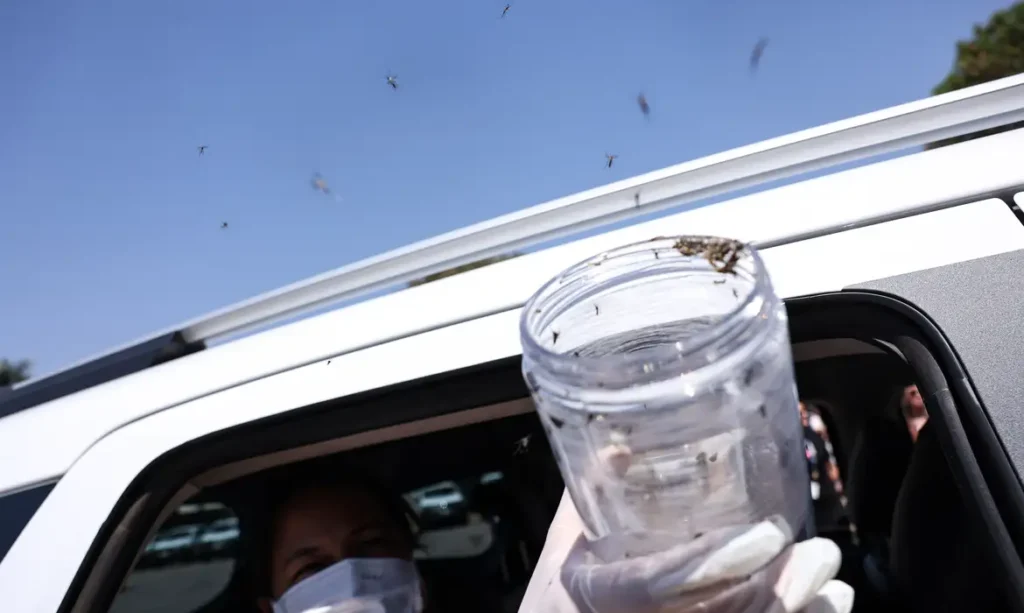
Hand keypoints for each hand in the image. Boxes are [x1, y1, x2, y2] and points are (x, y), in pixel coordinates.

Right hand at [560, 518, 852, 612]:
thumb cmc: (554, 610)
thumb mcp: (559, 551)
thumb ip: (586, 497)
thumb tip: (619, 446)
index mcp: (594, 598)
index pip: (653, 587)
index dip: (711, 564)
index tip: (763, 537)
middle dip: (777, 592)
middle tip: (818, 554)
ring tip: (830, 584)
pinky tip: (822, 610)